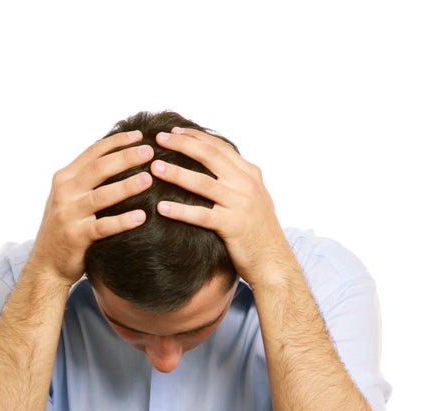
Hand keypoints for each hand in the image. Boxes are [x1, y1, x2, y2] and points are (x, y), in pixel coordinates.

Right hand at [30, 130, 153, 286]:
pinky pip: (104, 226)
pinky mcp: (76, 237)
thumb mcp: (69, 197)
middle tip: (150, 152)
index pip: (93, 152)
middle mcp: (64, 192)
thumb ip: (85, 177)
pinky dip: (123, 221)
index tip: (140, 136)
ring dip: (127, 186)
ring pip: (102, 195)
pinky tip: (142, 216)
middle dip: (125, 158)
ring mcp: (69, 215)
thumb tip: (112, 153)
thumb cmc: (64, 228)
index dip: (117, 142)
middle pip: (99, 168)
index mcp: (64, 178)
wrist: (47, 264)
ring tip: (149, 179)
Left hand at [151, 127, 291, 287]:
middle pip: (209, 157)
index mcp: (250, 174)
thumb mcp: (253, 197)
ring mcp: (240, 204)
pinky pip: (202, 215)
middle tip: (157, 140)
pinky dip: (180, 211)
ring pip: (203, 183)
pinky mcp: (233, 226)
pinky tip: (161, 207)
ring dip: (176, 173)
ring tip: (154, 168)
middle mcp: (246, 184)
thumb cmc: (258, 231)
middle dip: (182, 145)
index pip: (219, 147)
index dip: (195, 137)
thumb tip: (216, 164)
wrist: (273, 260)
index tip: (173, 132)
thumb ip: (236, 179)